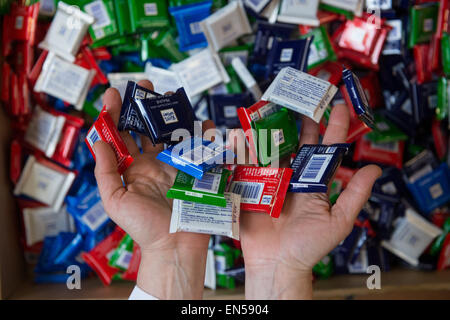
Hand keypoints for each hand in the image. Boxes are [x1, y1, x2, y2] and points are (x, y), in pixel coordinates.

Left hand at [93, 80, 213, 298]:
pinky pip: (200, 147)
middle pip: (147, 127)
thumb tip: (98, 141)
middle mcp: (153, 161)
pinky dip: (204, 133)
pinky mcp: (195, 169)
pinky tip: (203, 123)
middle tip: (145, 86)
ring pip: (173, 131)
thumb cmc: (143, 227)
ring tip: (171, 96)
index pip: (122, 135)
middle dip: (145, 106)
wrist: (174, 245)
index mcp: (133, 167)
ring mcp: (175, 163)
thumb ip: (106, 172)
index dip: (116, 114)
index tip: (113, 93)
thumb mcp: (115, 201)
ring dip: (172, 113)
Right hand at [230, 104, 381, 298]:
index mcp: (314, 181)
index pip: (326, 147)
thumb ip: (354, 195)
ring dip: (270, 128)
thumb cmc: (308, 247)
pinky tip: (242, 133)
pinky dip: (244, 148)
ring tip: (270, 108)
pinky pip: (246, 163)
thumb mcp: (338, 221)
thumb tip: (374, 170)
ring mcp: (270, 179)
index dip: (334, 126)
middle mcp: (292, 176)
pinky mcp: (249, 186)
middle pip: (297, 141)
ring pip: (271, 147)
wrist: (277, 264)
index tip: (338, 105)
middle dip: (299, 118)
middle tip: (301, 97)